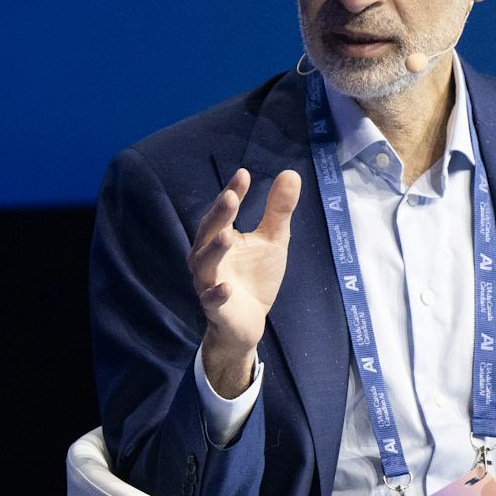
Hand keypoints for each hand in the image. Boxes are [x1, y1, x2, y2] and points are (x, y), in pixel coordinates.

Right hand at [191, 167, 300, 395]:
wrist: (247, 322)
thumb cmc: (254, 277)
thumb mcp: (272, 240)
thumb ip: (278, 210)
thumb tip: (291, 173)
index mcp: (219, 237)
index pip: (224, 212)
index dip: (232, 193)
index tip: (243, 175)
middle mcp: (208, 257)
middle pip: (208, 233)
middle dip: (218, 216)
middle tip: (230, 198)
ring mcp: (208, 282)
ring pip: (204, 264)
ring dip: (214, 250)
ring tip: (227, 237)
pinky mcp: (215, 308)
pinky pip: (211, 299)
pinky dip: (216, 293)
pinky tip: (225, 287)